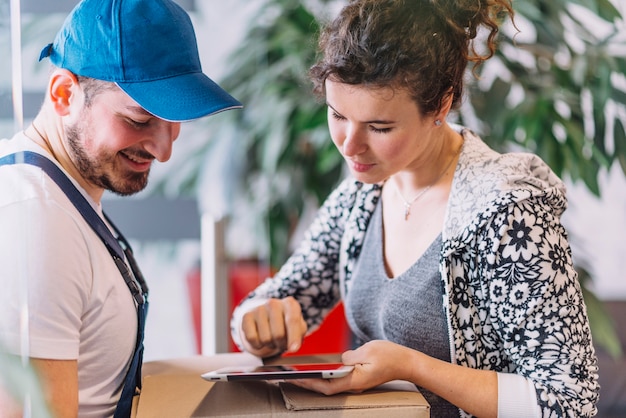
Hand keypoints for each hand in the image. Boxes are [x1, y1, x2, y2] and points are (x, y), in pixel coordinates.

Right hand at [240, 297, 307, 357]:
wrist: (269, 319)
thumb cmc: (286, 325)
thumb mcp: (298, 328)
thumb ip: (298, 335)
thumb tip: (293, 347)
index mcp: (290, 304)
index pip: (293, 320)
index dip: (294, 337)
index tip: (294, 350)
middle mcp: (274, 303)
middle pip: (278, 334)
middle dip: (281, 344)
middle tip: (281, 342)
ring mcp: (259, 309)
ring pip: (265, 339)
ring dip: (270, 344)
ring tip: (272, 338)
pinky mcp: (246, 316)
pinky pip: (251, 338)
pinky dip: (257, 345)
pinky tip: (260, 338)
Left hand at [291, 340, 413, 394]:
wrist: (407, 361)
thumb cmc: (390, 356)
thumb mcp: (368, 351)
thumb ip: (351, 356)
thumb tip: (339, 359)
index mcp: (355, 380)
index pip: (327, 386)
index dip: (310, 384)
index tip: (295, 379)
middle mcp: (354, 384)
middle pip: (326, 388)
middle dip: (307, 384)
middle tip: (288, 377)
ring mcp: (356, 381)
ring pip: (331, 384)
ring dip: (314, 380)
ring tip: (297, 373)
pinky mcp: (358, 376)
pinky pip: (338, 378)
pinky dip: (324, 376)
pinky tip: (316, 369)